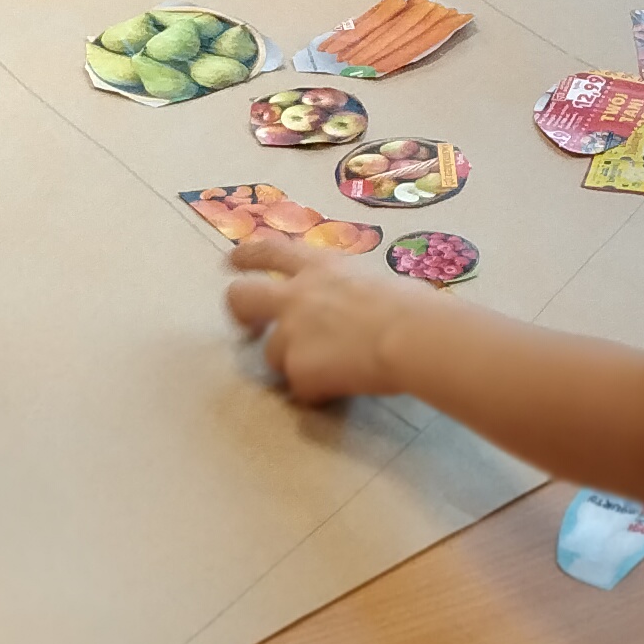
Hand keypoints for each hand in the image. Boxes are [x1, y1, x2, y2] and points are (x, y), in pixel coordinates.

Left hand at [221, 238, 432, 401]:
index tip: (231, 263)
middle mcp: (296, 296)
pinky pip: (302, 388)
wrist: (411, 336)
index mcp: (319, 267)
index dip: (247, 256)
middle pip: (241, 298)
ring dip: (296, 364)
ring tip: (334, 369)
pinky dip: (318, 392)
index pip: (271, 251)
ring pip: (273, 356)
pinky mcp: (298, 370)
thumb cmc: (413, 306)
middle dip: (239, 313)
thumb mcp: (375, 282)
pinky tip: (344, 388)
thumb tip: (359, 309)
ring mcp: (291, 333)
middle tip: (248, 328)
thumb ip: (349, 292)